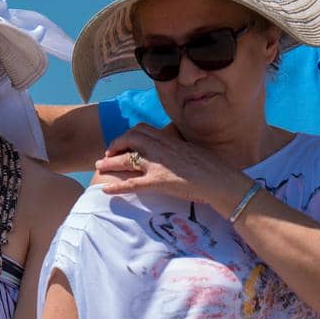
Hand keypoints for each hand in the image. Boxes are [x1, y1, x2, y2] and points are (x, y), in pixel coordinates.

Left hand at [94, 125, 247, 218]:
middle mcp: (161, 148)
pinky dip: (116, 186)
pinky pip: (132, 183)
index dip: (129, 134)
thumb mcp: (195, 151)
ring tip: (99, 167)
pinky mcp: (158, 182)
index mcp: (170, 140)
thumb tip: (178, 152)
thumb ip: (181, 149)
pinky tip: (106, 190)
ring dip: (110, 163)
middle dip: (116, 145)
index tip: (124, 142)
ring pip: (126, 159)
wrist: (220, 181)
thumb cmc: (214, 169)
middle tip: (107, 154)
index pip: (143, 129)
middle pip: (130, 138)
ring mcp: (158, 164)